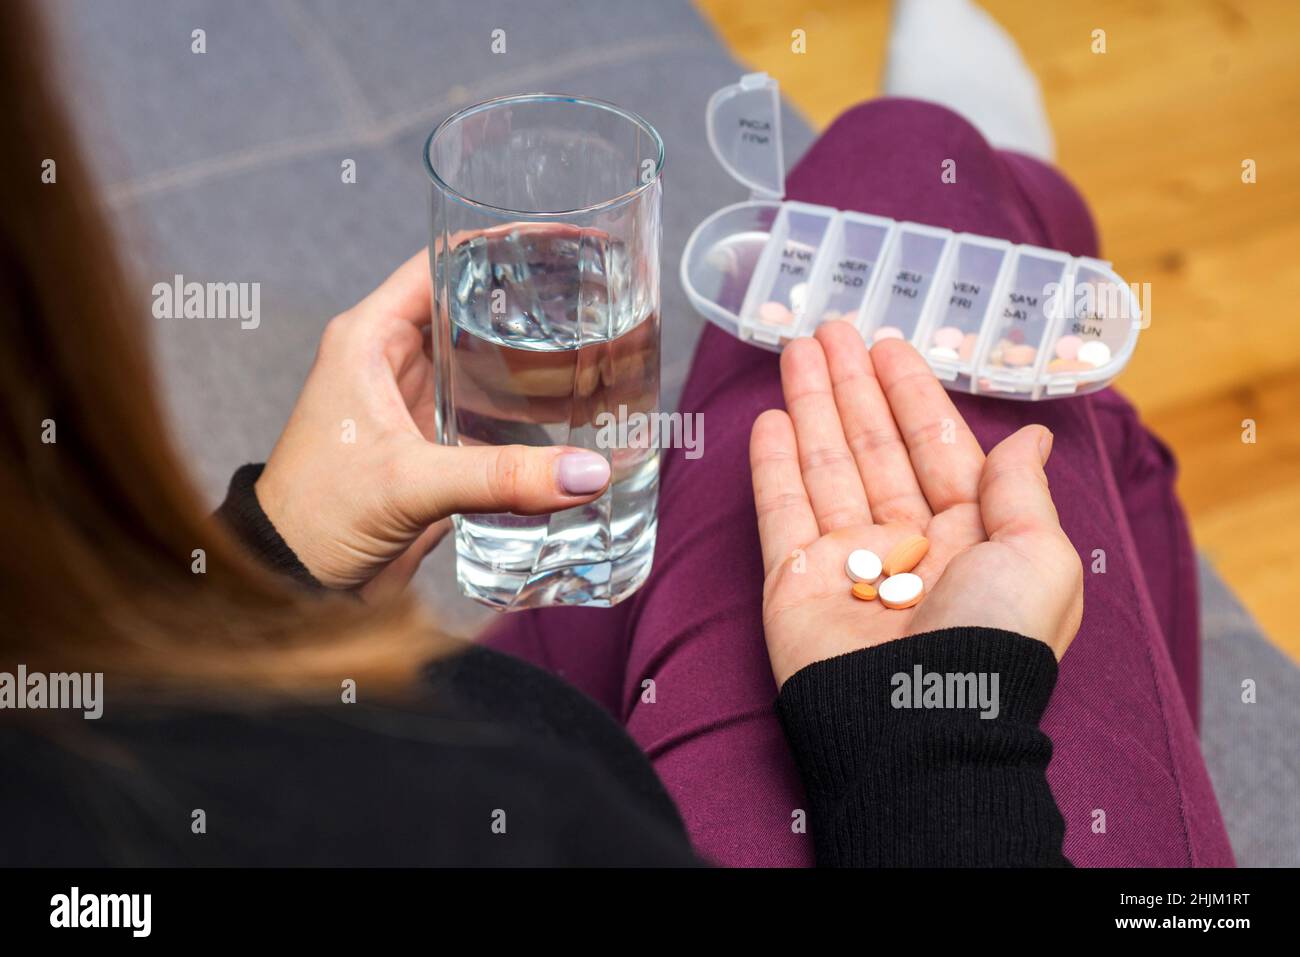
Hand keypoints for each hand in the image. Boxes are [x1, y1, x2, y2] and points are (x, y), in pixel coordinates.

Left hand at [255, 250, 610, 594]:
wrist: (293, 585)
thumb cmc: (317, 515)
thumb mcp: (410, 484)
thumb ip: (501, 477)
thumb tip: (588, 474)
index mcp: (371, 338)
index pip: (442, 264)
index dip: (499, 244)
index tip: (560, 238)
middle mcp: (394, 362)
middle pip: (473, 308)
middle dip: (532, 302)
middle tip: (598, 296)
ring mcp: (416, 404)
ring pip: (485, 361)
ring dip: (534, 358)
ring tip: (601, 346)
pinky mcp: (433, 447)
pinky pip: (489, 413)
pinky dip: (528, 411)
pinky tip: (574, 413)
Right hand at [749, 321, 1082, 687]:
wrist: (919, 722)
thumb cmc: (992, 641)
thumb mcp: (1040, 558)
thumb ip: (1023, 491)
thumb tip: (1032, 437)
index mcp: (973, 538)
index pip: (936, 447)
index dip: (914, 394)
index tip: (890, 346)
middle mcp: (909, 544)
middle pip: (874, 446)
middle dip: (853, 387)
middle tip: (830, 328)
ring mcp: (848, 562)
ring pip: (825, 466)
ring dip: (810, 406)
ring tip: (795, 349)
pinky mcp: (796, 583)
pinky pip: (783, 513)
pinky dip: (774, 466)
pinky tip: (770, 419)